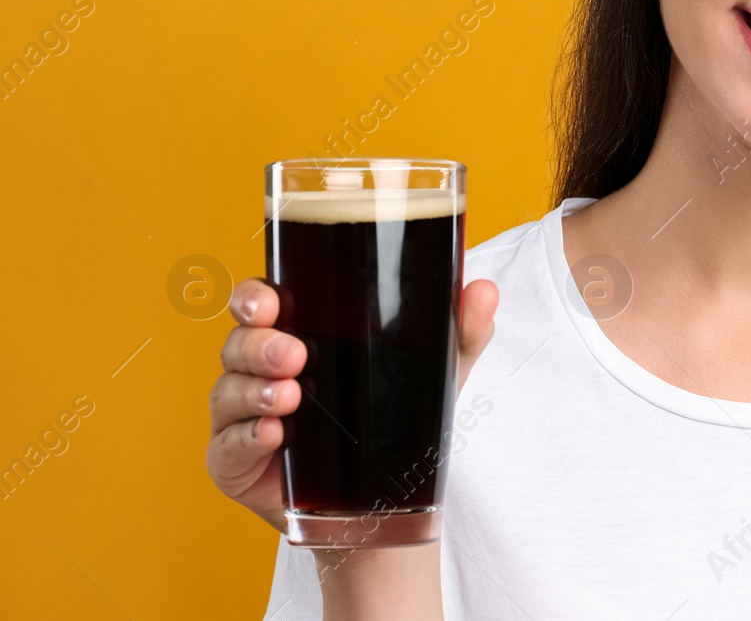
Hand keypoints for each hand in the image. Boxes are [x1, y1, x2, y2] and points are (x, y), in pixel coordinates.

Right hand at [205, 276, 499, 531]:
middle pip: (237, 344)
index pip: (259, 303)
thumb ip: (461, 329)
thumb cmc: (396, 419)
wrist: (385, 502)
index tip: (272, 302)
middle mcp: (259, 371)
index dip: (254, 297)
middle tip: (295, 356)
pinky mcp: (234, 464)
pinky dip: (246, 437)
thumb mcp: (436, 370)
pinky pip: (226, 447)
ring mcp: (241, 418)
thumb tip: (485, 289)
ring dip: (254, 391)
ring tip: (291, 398)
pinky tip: (274, 433)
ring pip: (227, 391)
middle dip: (259, 345)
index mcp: (296, 334)